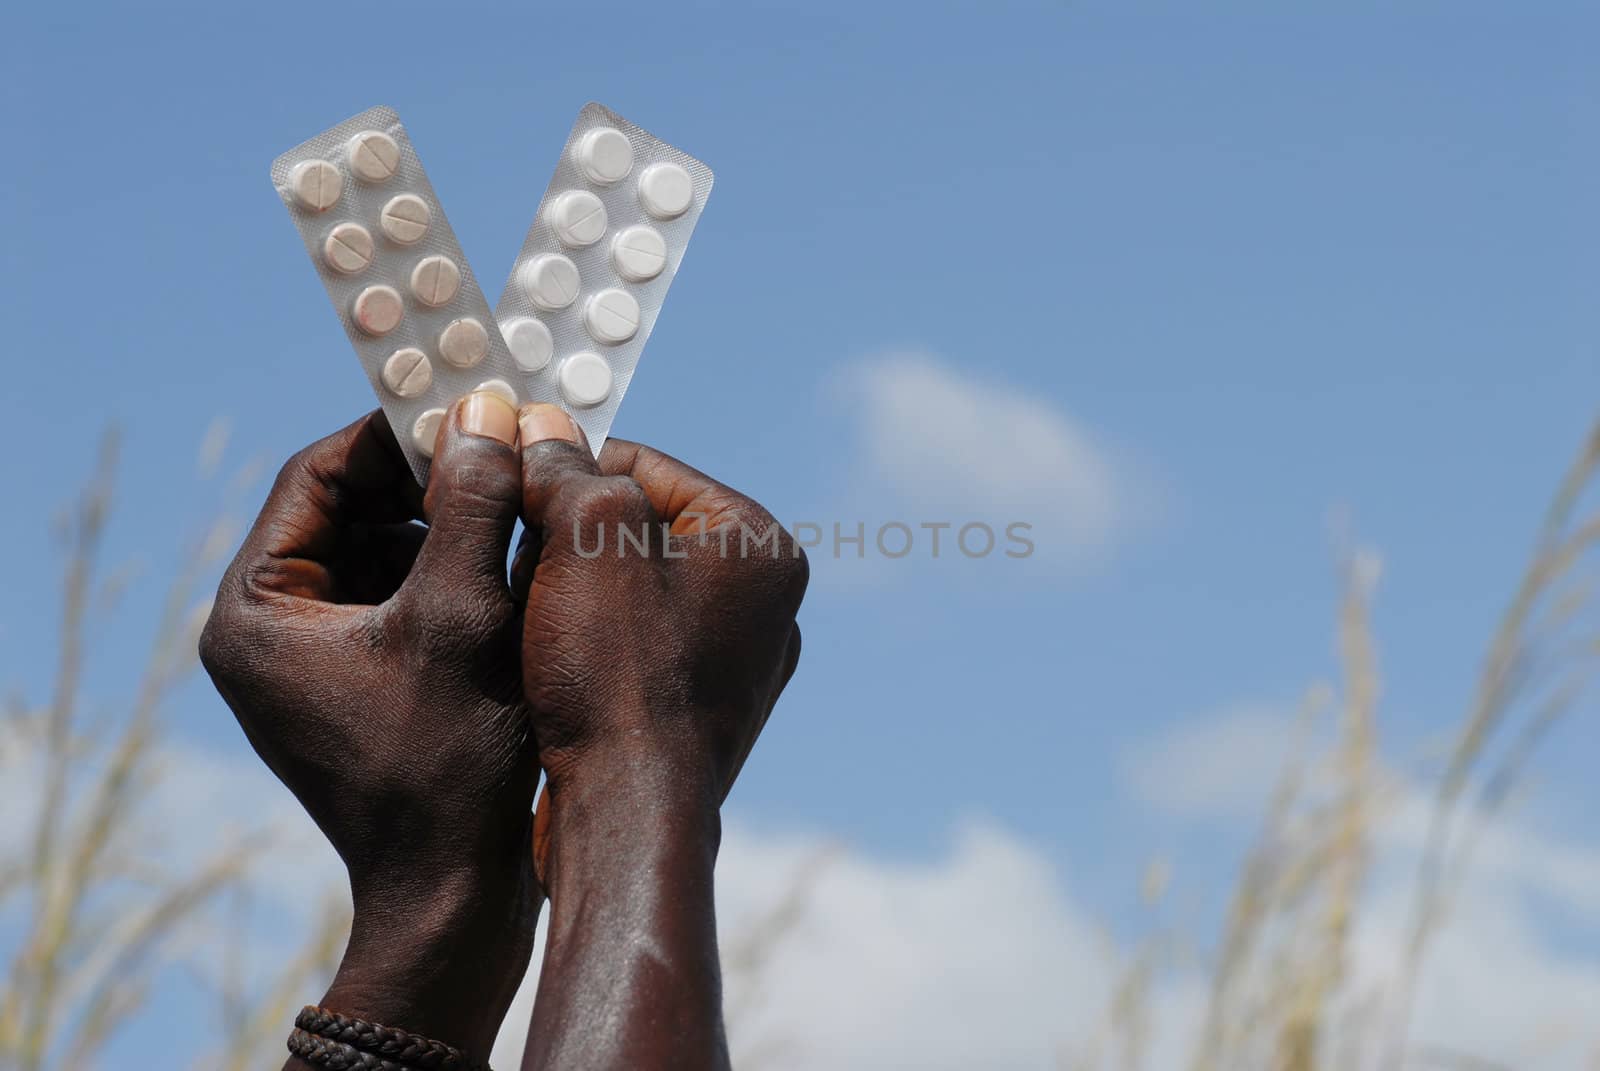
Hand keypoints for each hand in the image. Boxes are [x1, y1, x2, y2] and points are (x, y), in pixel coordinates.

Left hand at [199, 395, 534, 1060]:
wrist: (453, 893)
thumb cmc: (448, 760)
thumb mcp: (463, 614)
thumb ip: (471, 505)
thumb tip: (487, 413)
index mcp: (257, 611)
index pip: (317, 476)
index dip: (395, 434)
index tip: (471, 408)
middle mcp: (269, 632)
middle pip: (351, 511)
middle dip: (430, 481)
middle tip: (506, 453)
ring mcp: (314, 662)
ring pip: (385, 552)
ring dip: (451, 525)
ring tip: (521, 506)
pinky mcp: (359, 685)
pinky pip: (405, 599)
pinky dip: (456, 575)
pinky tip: (518, 567)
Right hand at [509, 405, 806, 1070]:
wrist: (629, 817)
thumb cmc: (616, 674)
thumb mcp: (583, 538)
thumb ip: (564, 468)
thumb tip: (540, 423)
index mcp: (760, 543)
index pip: (644, 466)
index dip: (561, 464)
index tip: (499, 475)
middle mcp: (767, 601)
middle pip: (637, 528)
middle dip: (564, 529)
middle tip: (501, 539)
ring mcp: (741, 662)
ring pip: (631, 590)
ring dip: (570, 586)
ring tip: (514, 600)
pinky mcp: (705, 712)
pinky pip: (636, 648)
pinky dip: (588, 641)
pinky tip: (540, 655)